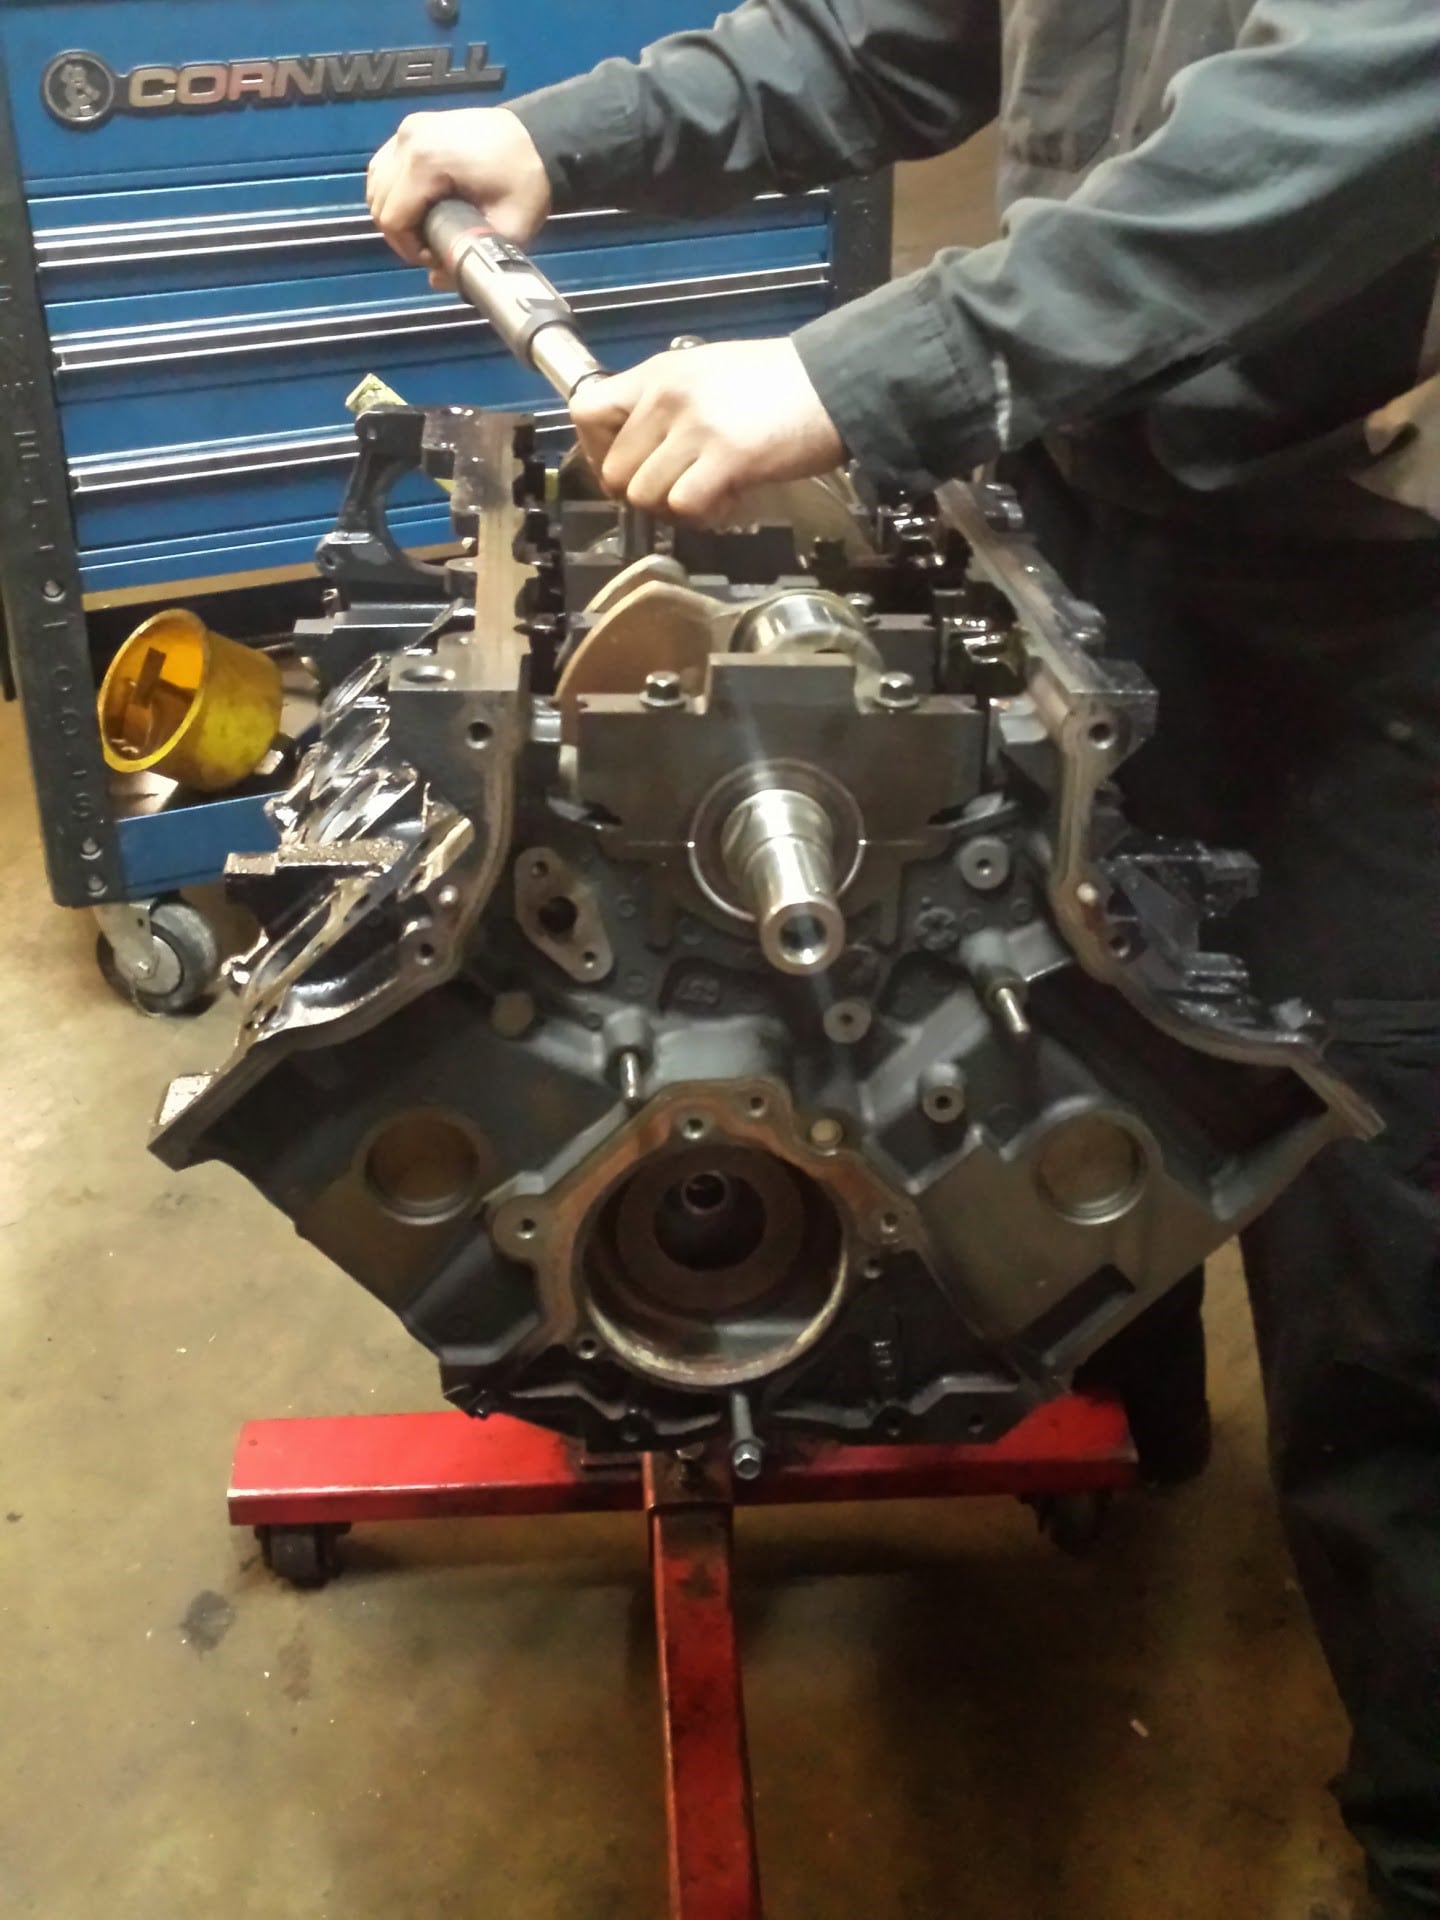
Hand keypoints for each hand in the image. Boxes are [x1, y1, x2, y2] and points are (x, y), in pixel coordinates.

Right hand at [366, 108, 551, 286]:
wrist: (538, 137)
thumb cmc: (526, 180)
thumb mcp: (507, 230)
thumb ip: (469, 259)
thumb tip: (435, 278)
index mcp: (426, 161)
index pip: (391, 219)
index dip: (408, 249)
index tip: (434, 257)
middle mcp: (409, 140)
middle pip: (379, 202)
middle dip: (401, 234)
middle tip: (433, 247)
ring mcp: (408, 129)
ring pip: (376, 183)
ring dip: (395, 212)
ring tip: (426, 227)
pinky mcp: (413, 128)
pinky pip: (386, 166)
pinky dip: (394, 190)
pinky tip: (419, 205)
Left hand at [570, 339, 844, 521]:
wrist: (836, 380)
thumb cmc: (779, 384)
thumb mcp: (708, 374)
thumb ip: (667, 407)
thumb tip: (643, 449)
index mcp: (658, 373)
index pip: (587, 412)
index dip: (596, 452)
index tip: (627, 468)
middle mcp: (666, 396)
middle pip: (614, 470)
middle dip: (642, 494)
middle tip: (679, 491)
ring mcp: (694, 427)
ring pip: (644, 495)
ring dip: (674, 509)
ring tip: (711, 494)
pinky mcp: (726, 458)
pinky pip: (684, 505)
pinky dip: (705, 516)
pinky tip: (730, 500)